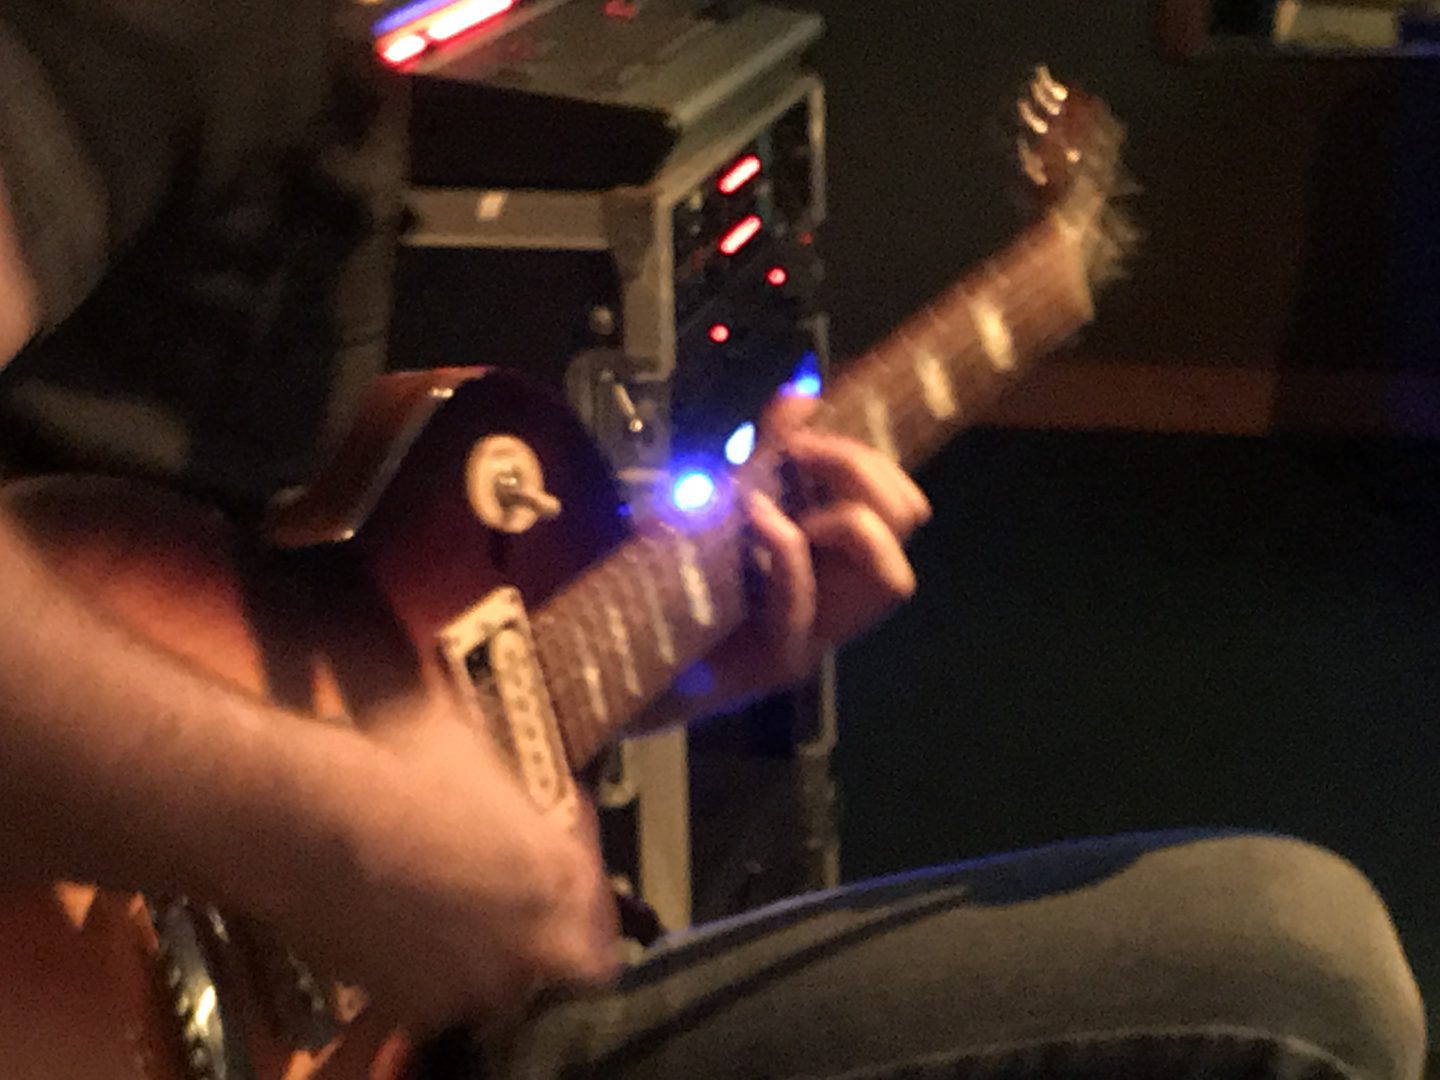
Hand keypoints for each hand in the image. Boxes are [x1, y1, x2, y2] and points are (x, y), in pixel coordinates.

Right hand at [281, 700, 619, 1033]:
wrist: (312, 820)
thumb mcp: (472, 749)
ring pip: (498, 984)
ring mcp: (476, 981)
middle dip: (543, 938)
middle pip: (563, 960)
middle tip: (506, 909)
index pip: (597, 904)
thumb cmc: (397, 765)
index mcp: (560, 872)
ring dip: (483, 959)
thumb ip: (507, 787)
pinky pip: (436, 1001)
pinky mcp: (417, 1008)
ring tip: (446, 923)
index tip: (551, 870)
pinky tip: (400, 941)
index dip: (575, 889)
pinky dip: (423, 979)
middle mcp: (533, 939)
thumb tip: (504, 785)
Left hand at [699, 396, 931, 712]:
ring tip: (777, 508)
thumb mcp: (721, 505)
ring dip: (844, 522)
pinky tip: (749, 519)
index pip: (899, 498)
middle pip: (908, 522)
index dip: (868, 452)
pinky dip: (783, 550)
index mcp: (832, 555)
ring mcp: (815, 634)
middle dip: (861, 470)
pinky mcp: (776, 663)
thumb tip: (801, 396)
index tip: (802, 429)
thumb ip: (762, 455)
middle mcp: (839, 596)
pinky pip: (801, 605)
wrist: (625, 668)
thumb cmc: (676, 586)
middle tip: (798, 457)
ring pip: (890, 578)